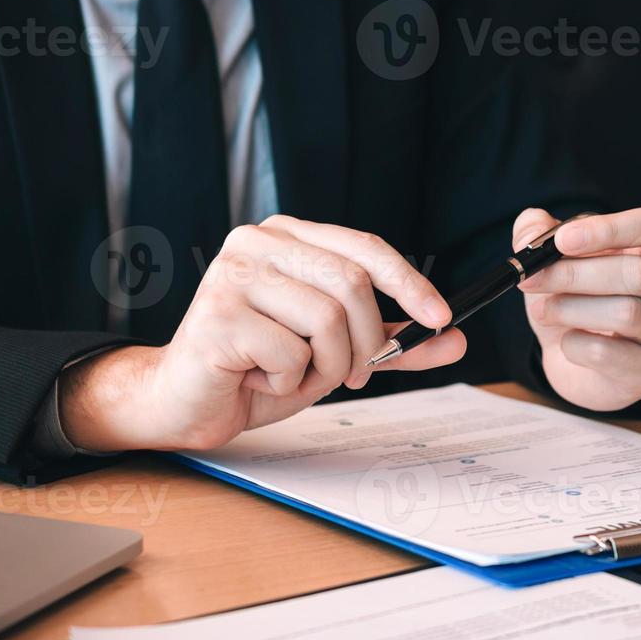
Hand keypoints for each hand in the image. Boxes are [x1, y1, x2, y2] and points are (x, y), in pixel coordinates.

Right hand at [58, 215, 465, 452]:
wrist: (186, 402)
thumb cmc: (256, 369)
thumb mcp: (335, 355)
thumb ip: (392, 345)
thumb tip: (454, 339)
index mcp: (286, 236)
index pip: (364, 247)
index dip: (409, 283)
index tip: (441, 318)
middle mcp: (256, 242)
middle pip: (352, 284)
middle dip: (365, 342)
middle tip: (352, 375)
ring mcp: (233, 273)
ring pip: (326, 319)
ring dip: (325, 365)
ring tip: (292, 374)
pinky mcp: (218, 313)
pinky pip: (290, 352)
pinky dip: (286, 380)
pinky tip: (255, 376)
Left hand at [516, 206, 640, 410]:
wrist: (584, 365)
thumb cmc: (580, 299)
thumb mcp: (556, 260)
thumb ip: (539, 233)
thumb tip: (530, 231)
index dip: (609, 230)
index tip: (562, 240)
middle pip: (639, 272)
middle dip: (576, 274)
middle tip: (532, 278)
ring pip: (625, 314)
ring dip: (570, 309)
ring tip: (544, 310)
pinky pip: (607, 353)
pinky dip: (573, 344)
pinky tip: (567, 341)